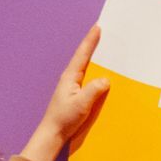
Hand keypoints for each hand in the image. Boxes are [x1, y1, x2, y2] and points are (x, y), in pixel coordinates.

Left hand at [21, 25, 110, 160]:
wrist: (53, 133)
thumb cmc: (64, 118)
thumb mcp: (81, 104)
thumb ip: (93, 90)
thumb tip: (106, 79)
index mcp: (70, 76)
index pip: (82, 54)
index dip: (90, 40)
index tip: (97, 27)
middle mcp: (71, 78)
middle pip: (84, 57)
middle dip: (93, 45)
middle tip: (104, 33)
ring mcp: (73, 86)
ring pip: (87, 68)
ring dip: (96, 59)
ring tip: (107, 51)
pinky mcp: (77, 95)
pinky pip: (89, 79)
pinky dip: (97, 73)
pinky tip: (104, 74)